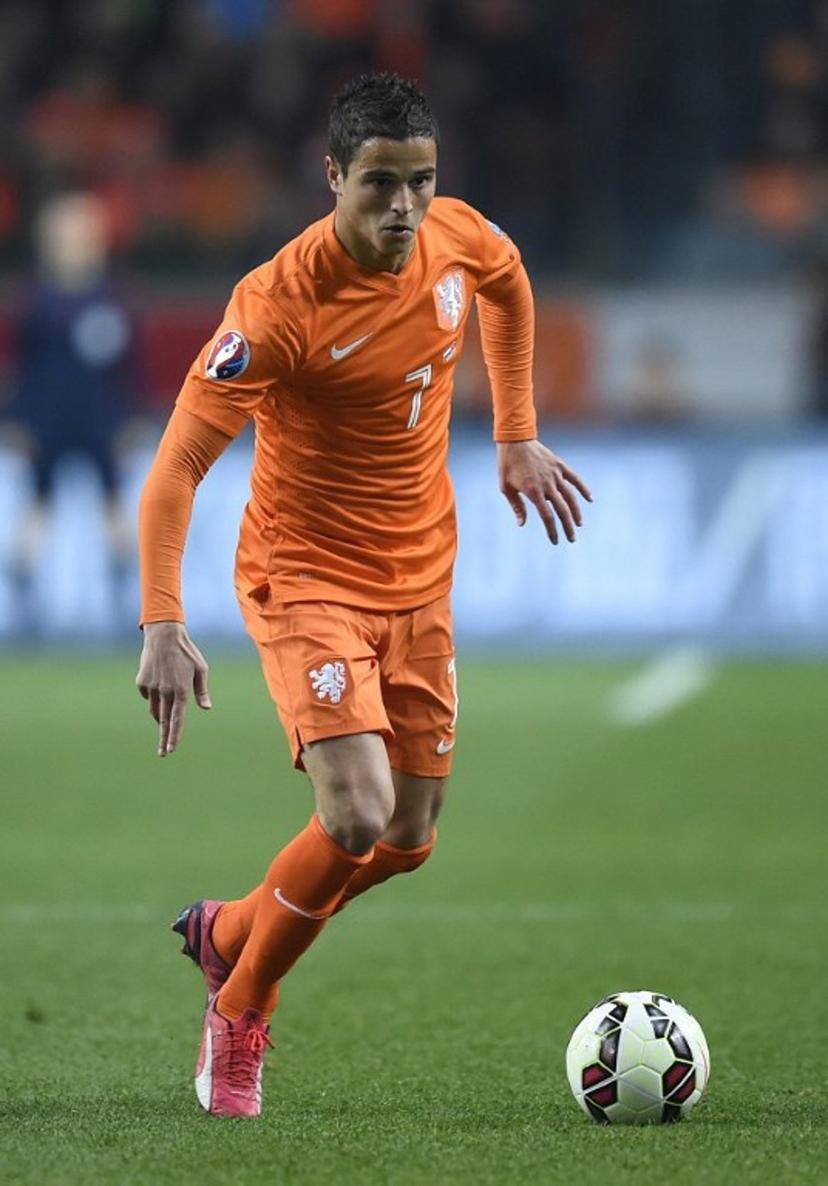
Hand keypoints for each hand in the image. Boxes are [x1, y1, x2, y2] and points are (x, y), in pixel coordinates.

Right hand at [135, 621, 211, 756]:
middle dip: (164, 738)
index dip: (174, 736)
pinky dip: (154, 696)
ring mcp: (151, 688)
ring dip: (161, 716)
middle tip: (163, 753)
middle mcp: (165, 692)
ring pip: (155, 710)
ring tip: (165, 718)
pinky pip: (148, 696)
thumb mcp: (200, 669)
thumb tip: (206, 708)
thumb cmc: (186, 652)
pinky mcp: (142, 682)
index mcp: (180, 690)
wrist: (163, 635)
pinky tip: (159, 685)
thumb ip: (201, 690)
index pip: (177, 720)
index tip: (171, 749)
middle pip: (163, 721)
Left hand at [497, 438, 592, 543]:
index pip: (547, 516)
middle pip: (562, 510)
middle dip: (568, 527)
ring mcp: (555, 474)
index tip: (555, 541)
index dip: (552, 531)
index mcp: (533, 491)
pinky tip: (590, 499)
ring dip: (576, 512)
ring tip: (579, 524)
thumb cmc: (507, 466)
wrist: (515, 440)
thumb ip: (517, 506)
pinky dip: (583, 489)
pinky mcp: (560, 465)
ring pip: (570, 497)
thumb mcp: (506, 488)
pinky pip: (575, 479)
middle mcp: (547, 484)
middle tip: (571, 538)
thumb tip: (521, 524)